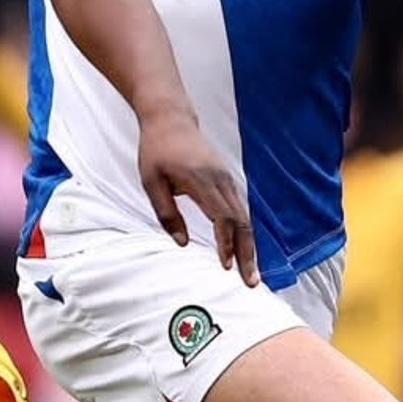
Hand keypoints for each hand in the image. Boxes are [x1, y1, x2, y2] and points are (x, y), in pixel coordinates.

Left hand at [138, 115, 259, 285]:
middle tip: (251, 282)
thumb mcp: (151, 181)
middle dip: (247, 253)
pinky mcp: (227, 179)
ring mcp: (227, 179)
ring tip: (250, 273)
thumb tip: (182, 244)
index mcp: (201, 180)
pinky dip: (244, 232)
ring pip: (245, 217)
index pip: (222, 217)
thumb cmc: (156, 150)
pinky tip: (245, 249)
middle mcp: (220, 180)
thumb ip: (167, 213)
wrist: (170, 119)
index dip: (226, 243)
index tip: (226, 266)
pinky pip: (240, 209)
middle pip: (241, 221)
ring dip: (249, 246)